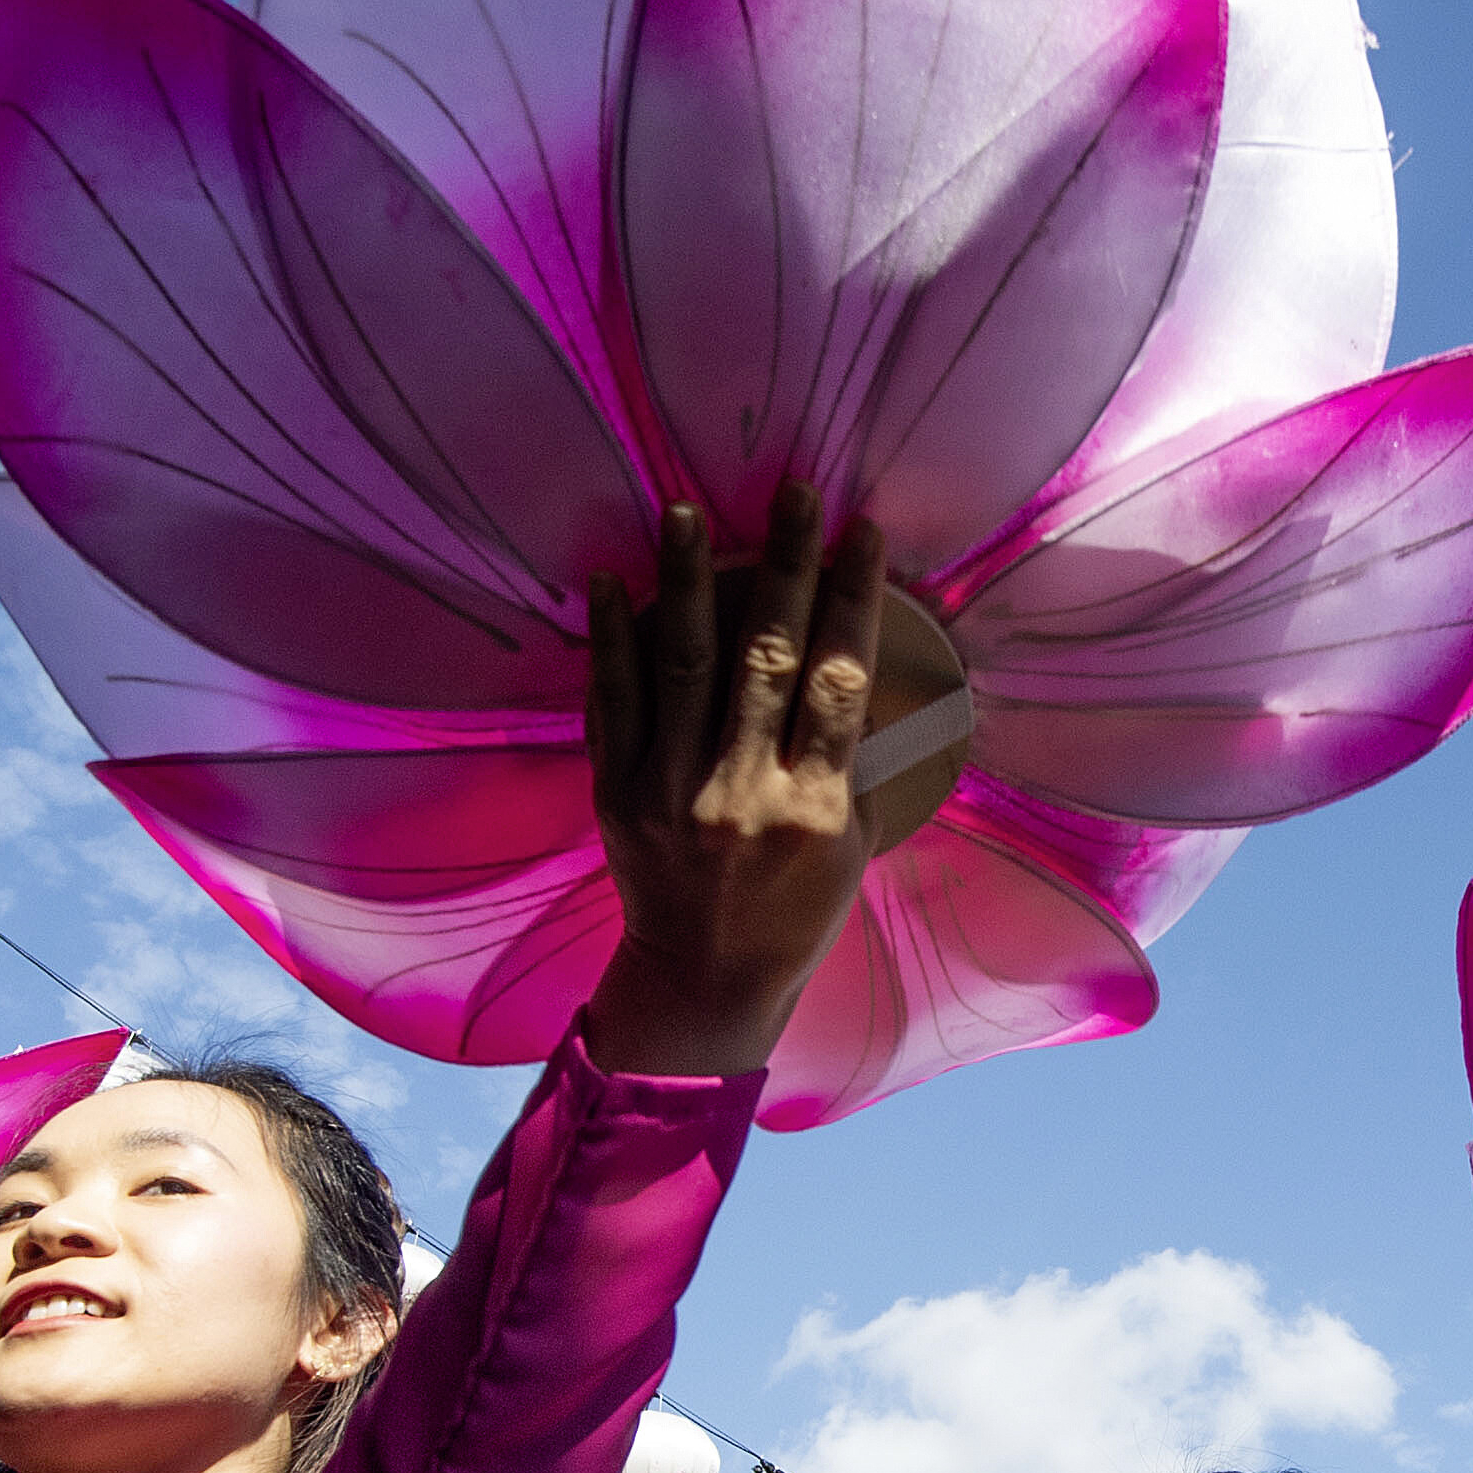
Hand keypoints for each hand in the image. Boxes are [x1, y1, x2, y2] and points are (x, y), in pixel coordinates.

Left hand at [582, 490, 890, 1078]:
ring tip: (686, 509)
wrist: (703, 980)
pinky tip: (609, 581)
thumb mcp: (852, 847)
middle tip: (795, 493)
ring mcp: (674, 791)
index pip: (840, 680)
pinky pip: (613, 701)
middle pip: (768, 657)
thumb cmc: (794, 912)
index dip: (852, 598)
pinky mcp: (618, 793)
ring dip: (687, 580)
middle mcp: (744, 795)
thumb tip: (856, 666)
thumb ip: (851, 762)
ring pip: (684, 664)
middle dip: (785, 566)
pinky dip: (611, 639)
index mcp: (816, 809)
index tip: (862, 533)